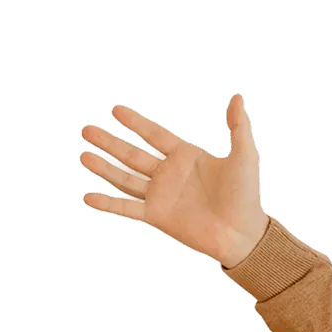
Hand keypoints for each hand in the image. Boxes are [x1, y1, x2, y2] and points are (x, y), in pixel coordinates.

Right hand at [79, 95, 266, 265]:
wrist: (244, 233)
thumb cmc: (247, 196)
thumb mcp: (244, 156)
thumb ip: (238, 127)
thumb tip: (238, 97)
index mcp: (187, 157)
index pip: (155, 135)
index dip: (136, 123)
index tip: (116, 110)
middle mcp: (170, 174)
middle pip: (133, 154)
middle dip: (110, 143)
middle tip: (87, 129)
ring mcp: (162, 195)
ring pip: (125, 178)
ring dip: (104, 167)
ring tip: (84, 155)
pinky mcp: (158, 216)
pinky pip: (127, 208)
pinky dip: (108, 203)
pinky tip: (87, 196)